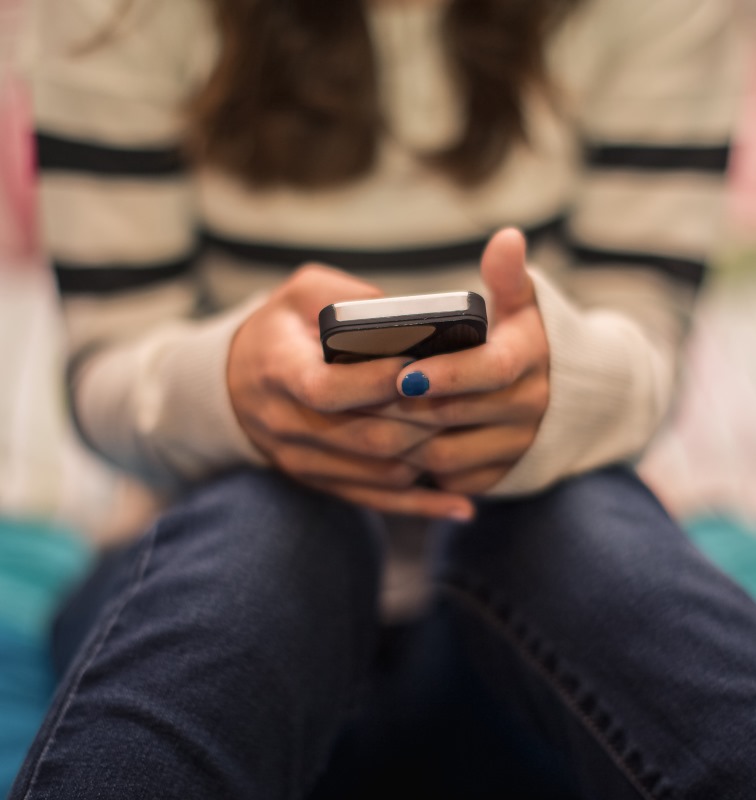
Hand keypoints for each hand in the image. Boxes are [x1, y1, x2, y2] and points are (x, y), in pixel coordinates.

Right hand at [227, 264, 474, 518]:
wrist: (235, 382)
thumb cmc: (280, 330)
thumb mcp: (301, 294)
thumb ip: (349, 298)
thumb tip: (410, 320)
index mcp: (279, 371)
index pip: (326, 389)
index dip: (375, 382)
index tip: (420, 367)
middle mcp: (287, 424)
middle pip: (365, 436)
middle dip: (421, 421)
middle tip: (468, 403)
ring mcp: (303, 460)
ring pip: (378, 473)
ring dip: (428, 458)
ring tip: (471, 439)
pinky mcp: (320, 481)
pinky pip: (374, 501)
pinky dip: (420, 505)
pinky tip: (460, 505)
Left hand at [367, 228, 549, 493]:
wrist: (568, 396)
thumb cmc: (526, 339)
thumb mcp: (524, 304)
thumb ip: (510, 274)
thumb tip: (507, 237)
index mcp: (530, 360)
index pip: (490, 370)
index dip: (447, 373)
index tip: (405, 373)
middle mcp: (529, 408)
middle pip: (455, 416)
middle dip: (403, 408)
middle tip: (356, 398)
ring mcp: (514, 447)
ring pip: (444, 454)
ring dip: (401, 440)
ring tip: (363, 419)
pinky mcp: (499, 475)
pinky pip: (450, 479)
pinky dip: (417, 467)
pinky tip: (387, 446)